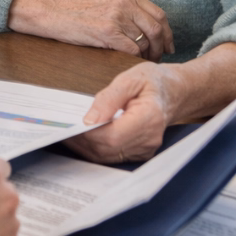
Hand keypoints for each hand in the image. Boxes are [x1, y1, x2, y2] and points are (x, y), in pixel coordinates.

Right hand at [8, 0, 174, 61]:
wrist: (52, 13)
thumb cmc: (76, 13)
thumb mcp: (106, 4)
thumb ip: (126, 11)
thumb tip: (146, 31)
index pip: (158, 14)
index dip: (168, 32)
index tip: (168, 45)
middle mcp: (125, 2)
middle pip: (157, 27)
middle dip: (162, 46)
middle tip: (159, 57)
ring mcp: (117, 16)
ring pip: (146, 40)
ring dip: (148, 54)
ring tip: (143, 61)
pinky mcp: (108, 31)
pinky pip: (132, 49)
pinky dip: (135, 58)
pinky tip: (131, 61)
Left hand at [66, 61, 186, 163]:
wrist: (174, 91)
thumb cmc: (153, 81)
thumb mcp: (130, 79)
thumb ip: (108, 98)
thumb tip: (89, 119)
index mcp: (149, 117)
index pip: (111, 136)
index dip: (87, 135)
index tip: (68, 126)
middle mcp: (150, 138)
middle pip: (108, 150)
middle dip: (81, 142)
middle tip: (61, 130)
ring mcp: (147, 149)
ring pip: (108, 157)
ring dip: (85, 148)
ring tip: (67, 134)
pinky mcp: (141, 153)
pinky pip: (114, 156)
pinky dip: (96, 149)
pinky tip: (84, 138)